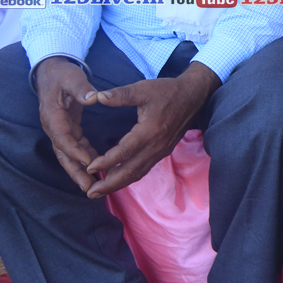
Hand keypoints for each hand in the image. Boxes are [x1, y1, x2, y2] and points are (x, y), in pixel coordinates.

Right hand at [35, 56, 100, 193]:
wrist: (51, 72)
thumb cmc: (62, 74)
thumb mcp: (72, 77)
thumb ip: (82, 88)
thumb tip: (93, 98)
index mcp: (52, 115)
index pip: (62, 137)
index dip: (74, 151)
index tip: (89, 162)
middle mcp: (53, 126)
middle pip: (63, 153)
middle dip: (74, 171)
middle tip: (88, 186)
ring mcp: (59, 129)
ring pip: (68, 154)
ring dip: (79, 169)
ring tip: (93, 185)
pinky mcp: (67, 128)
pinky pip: (75, 146)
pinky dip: (85, 157)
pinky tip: (97, 166)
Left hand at [82, 62, 220, 197]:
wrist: (193, 95)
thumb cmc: (168, 91)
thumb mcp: (143, 89)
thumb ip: (120, 95)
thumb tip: (97, 96)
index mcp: (149, 131)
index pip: (124, 152)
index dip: (106, 162)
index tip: (89, 168)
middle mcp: (156, 146)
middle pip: (130, 171)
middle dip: (109, 184)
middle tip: (90, 193)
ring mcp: (161, 151)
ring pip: (137, 173)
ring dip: (118, 184)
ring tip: (100, 192)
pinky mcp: (163, 151)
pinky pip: (144, 169)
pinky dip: (129, 177)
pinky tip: (118, 179)